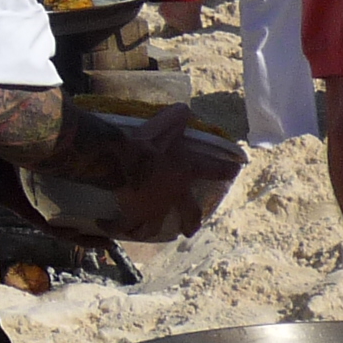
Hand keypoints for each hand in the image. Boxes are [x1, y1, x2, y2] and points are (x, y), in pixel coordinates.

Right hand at [102, 105, 244, 241]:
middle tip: (191, 229)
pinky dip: (117, 226)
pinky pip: (126, 225)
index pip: (213, 170)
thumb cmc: (147, 143)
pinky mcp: (134, 214)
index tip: (236, 171)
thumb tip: (184, 108)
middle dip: (192, 221)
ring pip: (156, 226)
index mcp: (185, 171)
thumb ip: (175, 118)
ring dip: (152, 230)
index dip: (226, 170)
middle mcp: (175, 195)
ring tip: (147, 233)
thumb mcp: (164, 125)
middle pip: (189, 213)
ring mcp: (155, 208)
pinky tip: (106, 225)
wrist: (124, 163)